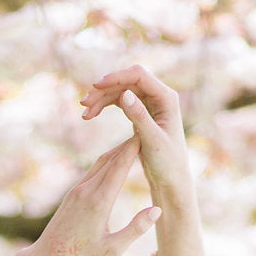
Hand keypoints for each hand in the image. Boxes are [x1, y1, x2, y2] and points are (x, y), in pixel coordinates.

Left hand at [24, 137, 159, 255]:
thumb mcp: (112, 249)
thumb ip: (135, 229)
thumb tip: (157, 210)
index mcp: (99, 201)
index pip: (120, 165)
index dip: (135, 148)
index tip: (148, 134)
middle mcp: (87, 190)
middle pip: (112, 158)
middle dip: (129, 144)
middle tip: (147, 131)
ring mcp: (78, 190)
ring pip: (101, 162)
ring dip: (118, 151)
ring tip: (134, 142)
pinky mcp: (72, 193)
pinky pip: (92, 171)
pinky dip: (107, 162)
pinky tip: (114, 161)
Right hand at [80, 66, 192, 204]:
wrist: (171, 178)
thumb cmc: (167, 162)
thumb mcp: (152, 141)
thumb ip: (139, 117)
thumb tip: (125, 94)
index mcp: (166, 98)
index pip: (139, 77)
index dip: (116, 78)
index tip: (95, 86)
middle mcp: (159, 96)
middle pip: (127, 81)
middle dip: (104, 89)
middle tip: (84, 104)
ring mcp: (149, 103)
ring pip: (120, 91)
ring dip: (101, 98)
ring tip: (84, 112)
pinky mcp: (140, 112)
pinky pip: (119, 101)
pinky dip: (105, 106)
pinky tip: (91, 115)